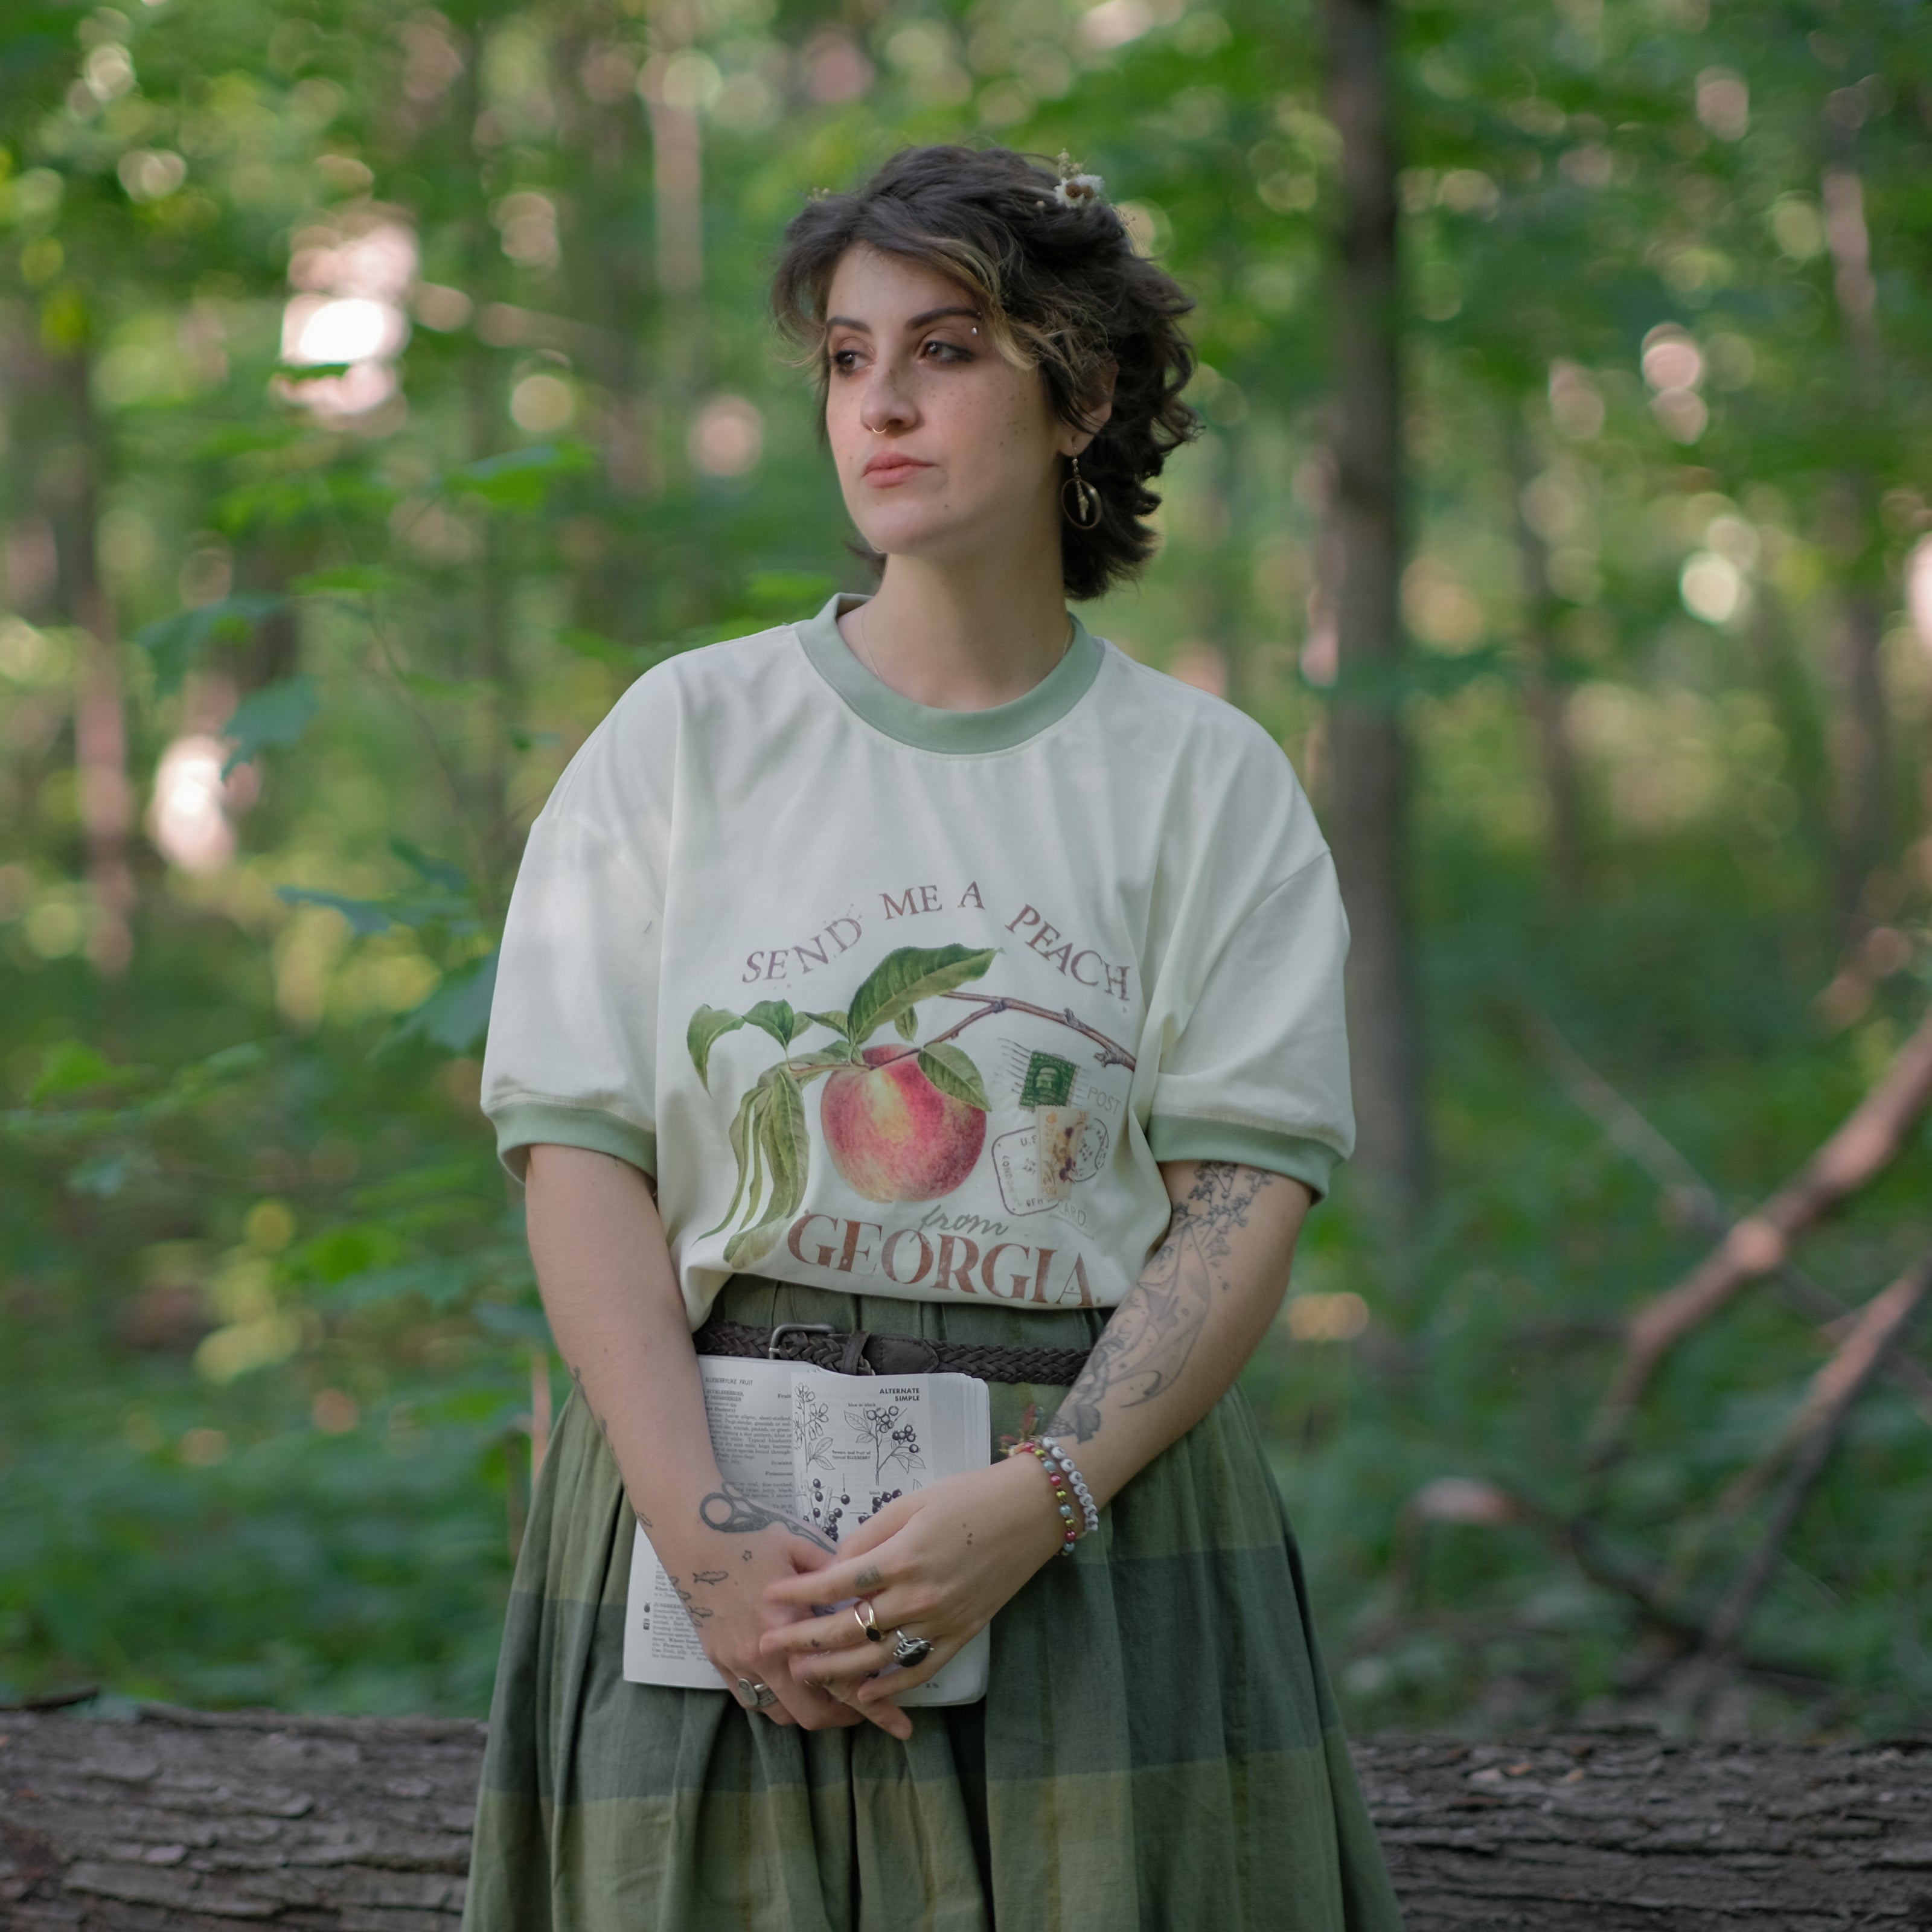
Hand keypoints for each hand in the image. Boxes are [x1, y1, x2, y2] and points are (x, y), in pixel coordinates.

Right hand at [663, 1520, 870, 1732]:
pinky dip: (773, 1701)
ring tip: (829, 1697)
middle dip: (842, 1718)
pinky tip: (789, 1685)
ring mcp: (736, 1663)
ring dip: (806, 1710)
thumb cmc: (748, 1535)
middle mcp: (763, 1657)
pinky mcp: (717, 1660)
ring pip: (779, 1713)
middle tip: (866, 1709)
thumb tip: (866, 1590)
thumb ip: (835, 1575)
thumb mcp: (801, 1548)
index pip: (840, 1682)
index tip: (901, 1725)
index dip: (875, 1710)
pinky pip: (750, 1700)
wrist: (692, 1534)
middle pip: (810, 1714)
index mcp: (791, 1629)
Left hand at [758, 1454, 1068, 1738]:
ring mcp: (940, 1621)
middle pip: (848, 1627)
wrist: (1028, 1513)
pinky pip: (920, 1669)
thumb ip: (870, 1535)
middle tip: (768, 1644)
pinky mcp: (961, 1635)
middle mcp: (917, 1596)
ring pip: (877, 1657)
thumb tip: (837, 1565)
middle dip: (803, 1638)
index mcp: (901, 1557)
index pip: (837, 1584)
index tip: (769, 1598)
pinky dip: (890, 1686)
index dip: (799, 1593)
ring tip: (802, 1673)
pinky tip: (864, 1693)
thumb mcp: (911, 1502)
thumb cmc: (967, 1497)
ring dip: (834, 1669)